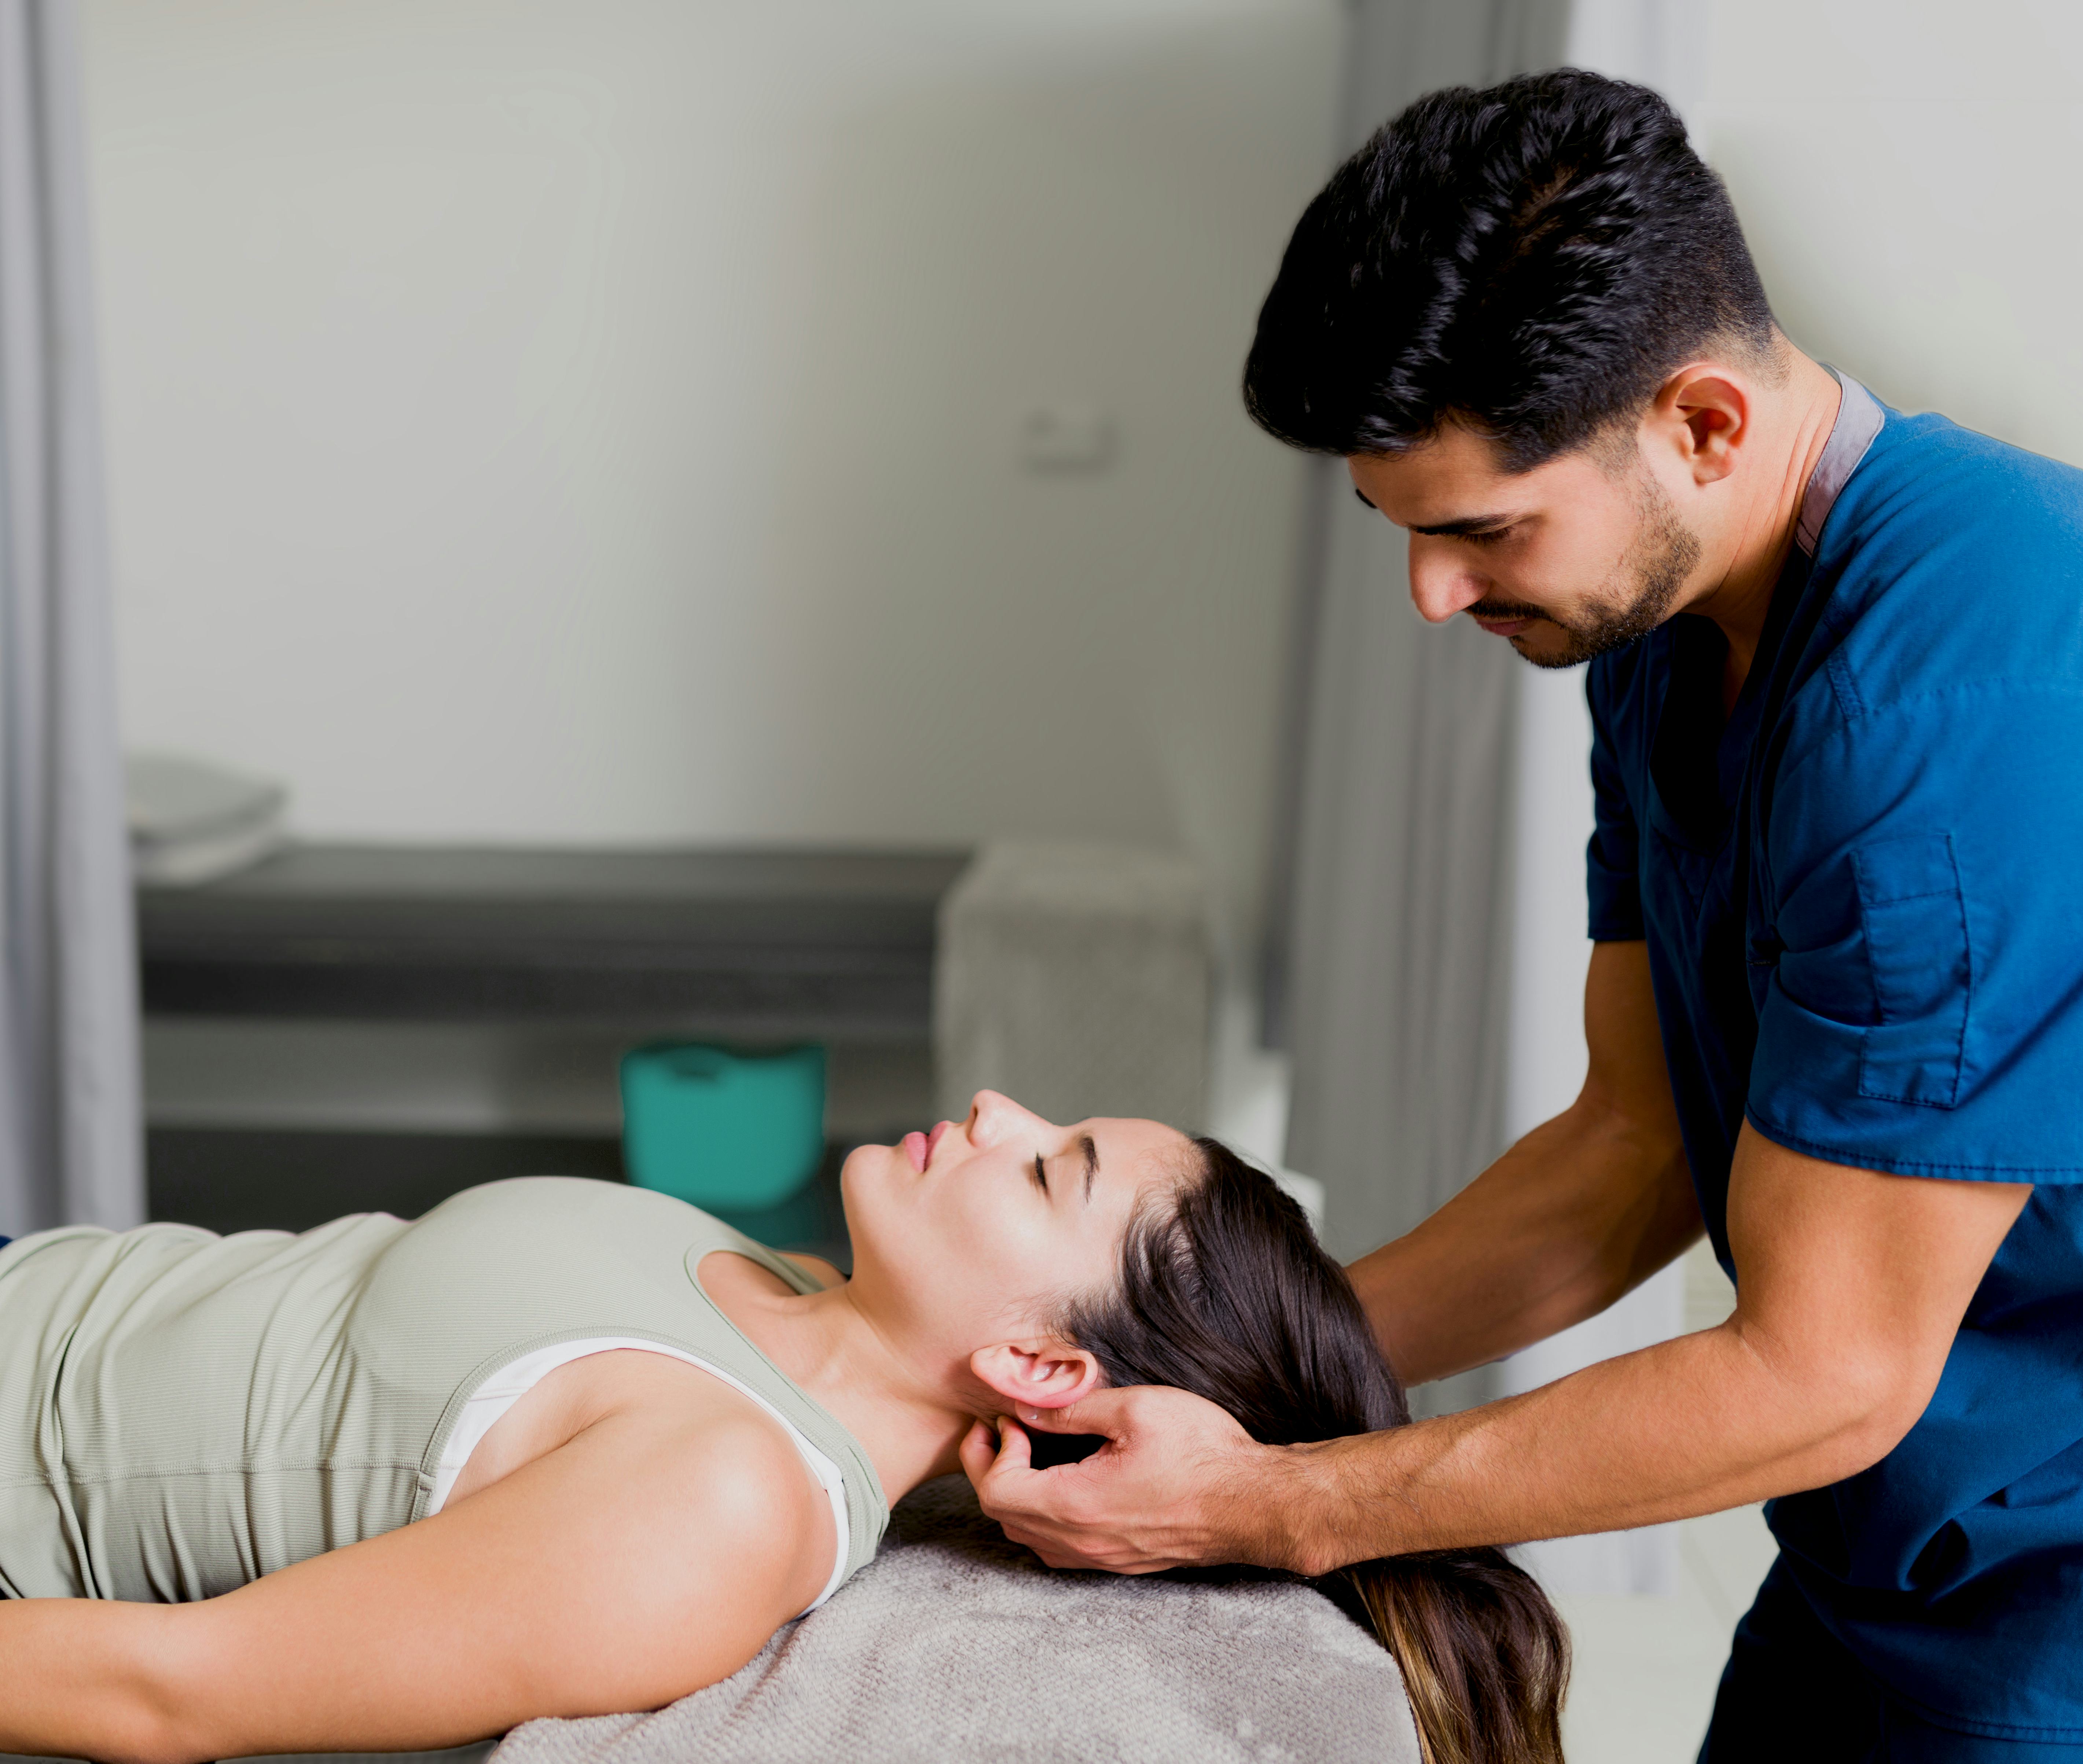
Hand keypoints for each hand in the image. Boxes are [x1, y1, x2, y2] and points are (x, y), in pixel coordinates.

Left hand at [957, 1385, 1308, 1574]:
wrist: (1253, 1504)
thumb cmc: (1201, 1453)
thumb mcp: (1135, 1410)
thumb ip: (1073, 1410)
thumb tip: (1028, 1408)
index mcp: (1076, 1505)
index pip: (996, 1491)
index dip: (991, 1452)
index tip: (1011, 1418)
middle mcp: (1081, 1541)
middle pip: (1004, 1518)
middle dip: (992, 1470)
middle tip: (1003, 1430)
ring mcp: (1100, 1557)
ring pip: (1028, 1537)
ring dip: (1015, 1495)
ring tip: (1027, 1453)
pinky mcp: (1119, 1561)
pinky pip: (1058, 1548)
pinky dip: (1041, 1516)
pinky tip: (1061, 1482)